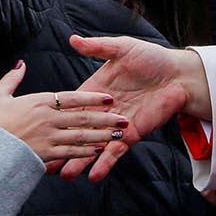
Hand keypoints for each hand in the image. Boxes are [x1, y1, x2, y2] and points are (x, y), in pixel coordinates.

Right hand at [0, 61, 128, 171]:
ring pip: (82, 135)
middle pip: (83, 116)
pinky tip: (100, 150)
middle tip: (123, 118)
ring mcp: (49, 138)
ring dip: (103, 135)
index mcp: (39, 102)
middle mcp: (48, 119)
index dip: (92, 97)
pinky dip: (88, 151)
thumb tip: (20, 64)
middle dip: (105, 117)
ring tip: (118, 134)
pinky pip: (72, 152)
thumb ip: (12, 79)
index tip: (108, 98)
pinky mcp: (47, 155)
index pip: (72, 97)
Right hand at [59, 35, 208, 181]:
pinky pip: (115, 152)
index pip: (71, 106)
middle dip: (62, 145)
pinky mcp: (131, 136)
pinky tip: (93, 176)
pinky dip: (105, 164)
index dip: (54, 118)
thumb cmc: (150, 58)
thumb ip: (97, 46)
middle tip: (44, 160)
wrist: (178, 74)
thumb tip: (73, 39)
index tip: (37, 128)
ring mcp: (115, 126)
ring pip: (93, 146)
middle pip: (77, 130)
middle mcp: (102, 111)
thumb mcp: (121, 48)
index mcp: (95, 91)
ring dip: (79, 161)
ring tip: (63, 175)